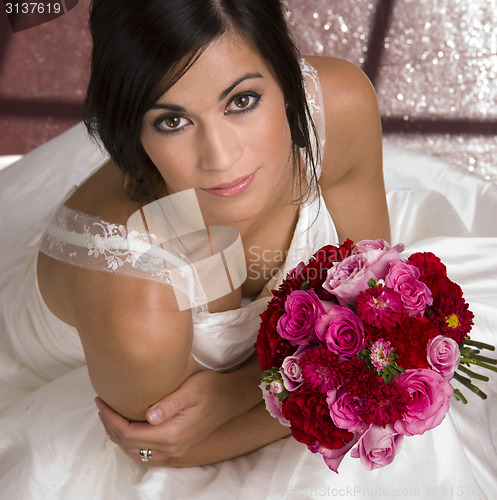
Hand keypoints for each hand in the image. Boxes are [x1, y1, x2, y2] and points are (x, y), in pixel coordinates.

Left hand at [96, 358, 262, 464]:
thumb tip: (148, 416)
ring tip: (109, 417)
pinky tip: (128, 431)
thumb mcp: (192, 389)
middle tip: (101, 406)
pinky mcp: (179, 447)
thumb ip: (170, 403)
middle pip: (129, 445)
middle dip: (110, 426)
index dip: (111, 418)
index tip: (101, 401)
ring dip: (119, 436)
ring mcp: (176, 450)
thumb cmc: (212, 388)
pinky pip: (148, 454)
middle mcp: (172, 447)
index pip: (130, 433)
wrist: (232, 398)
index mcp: (172, 433)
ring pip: (137, 452)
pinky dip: (132, 445)